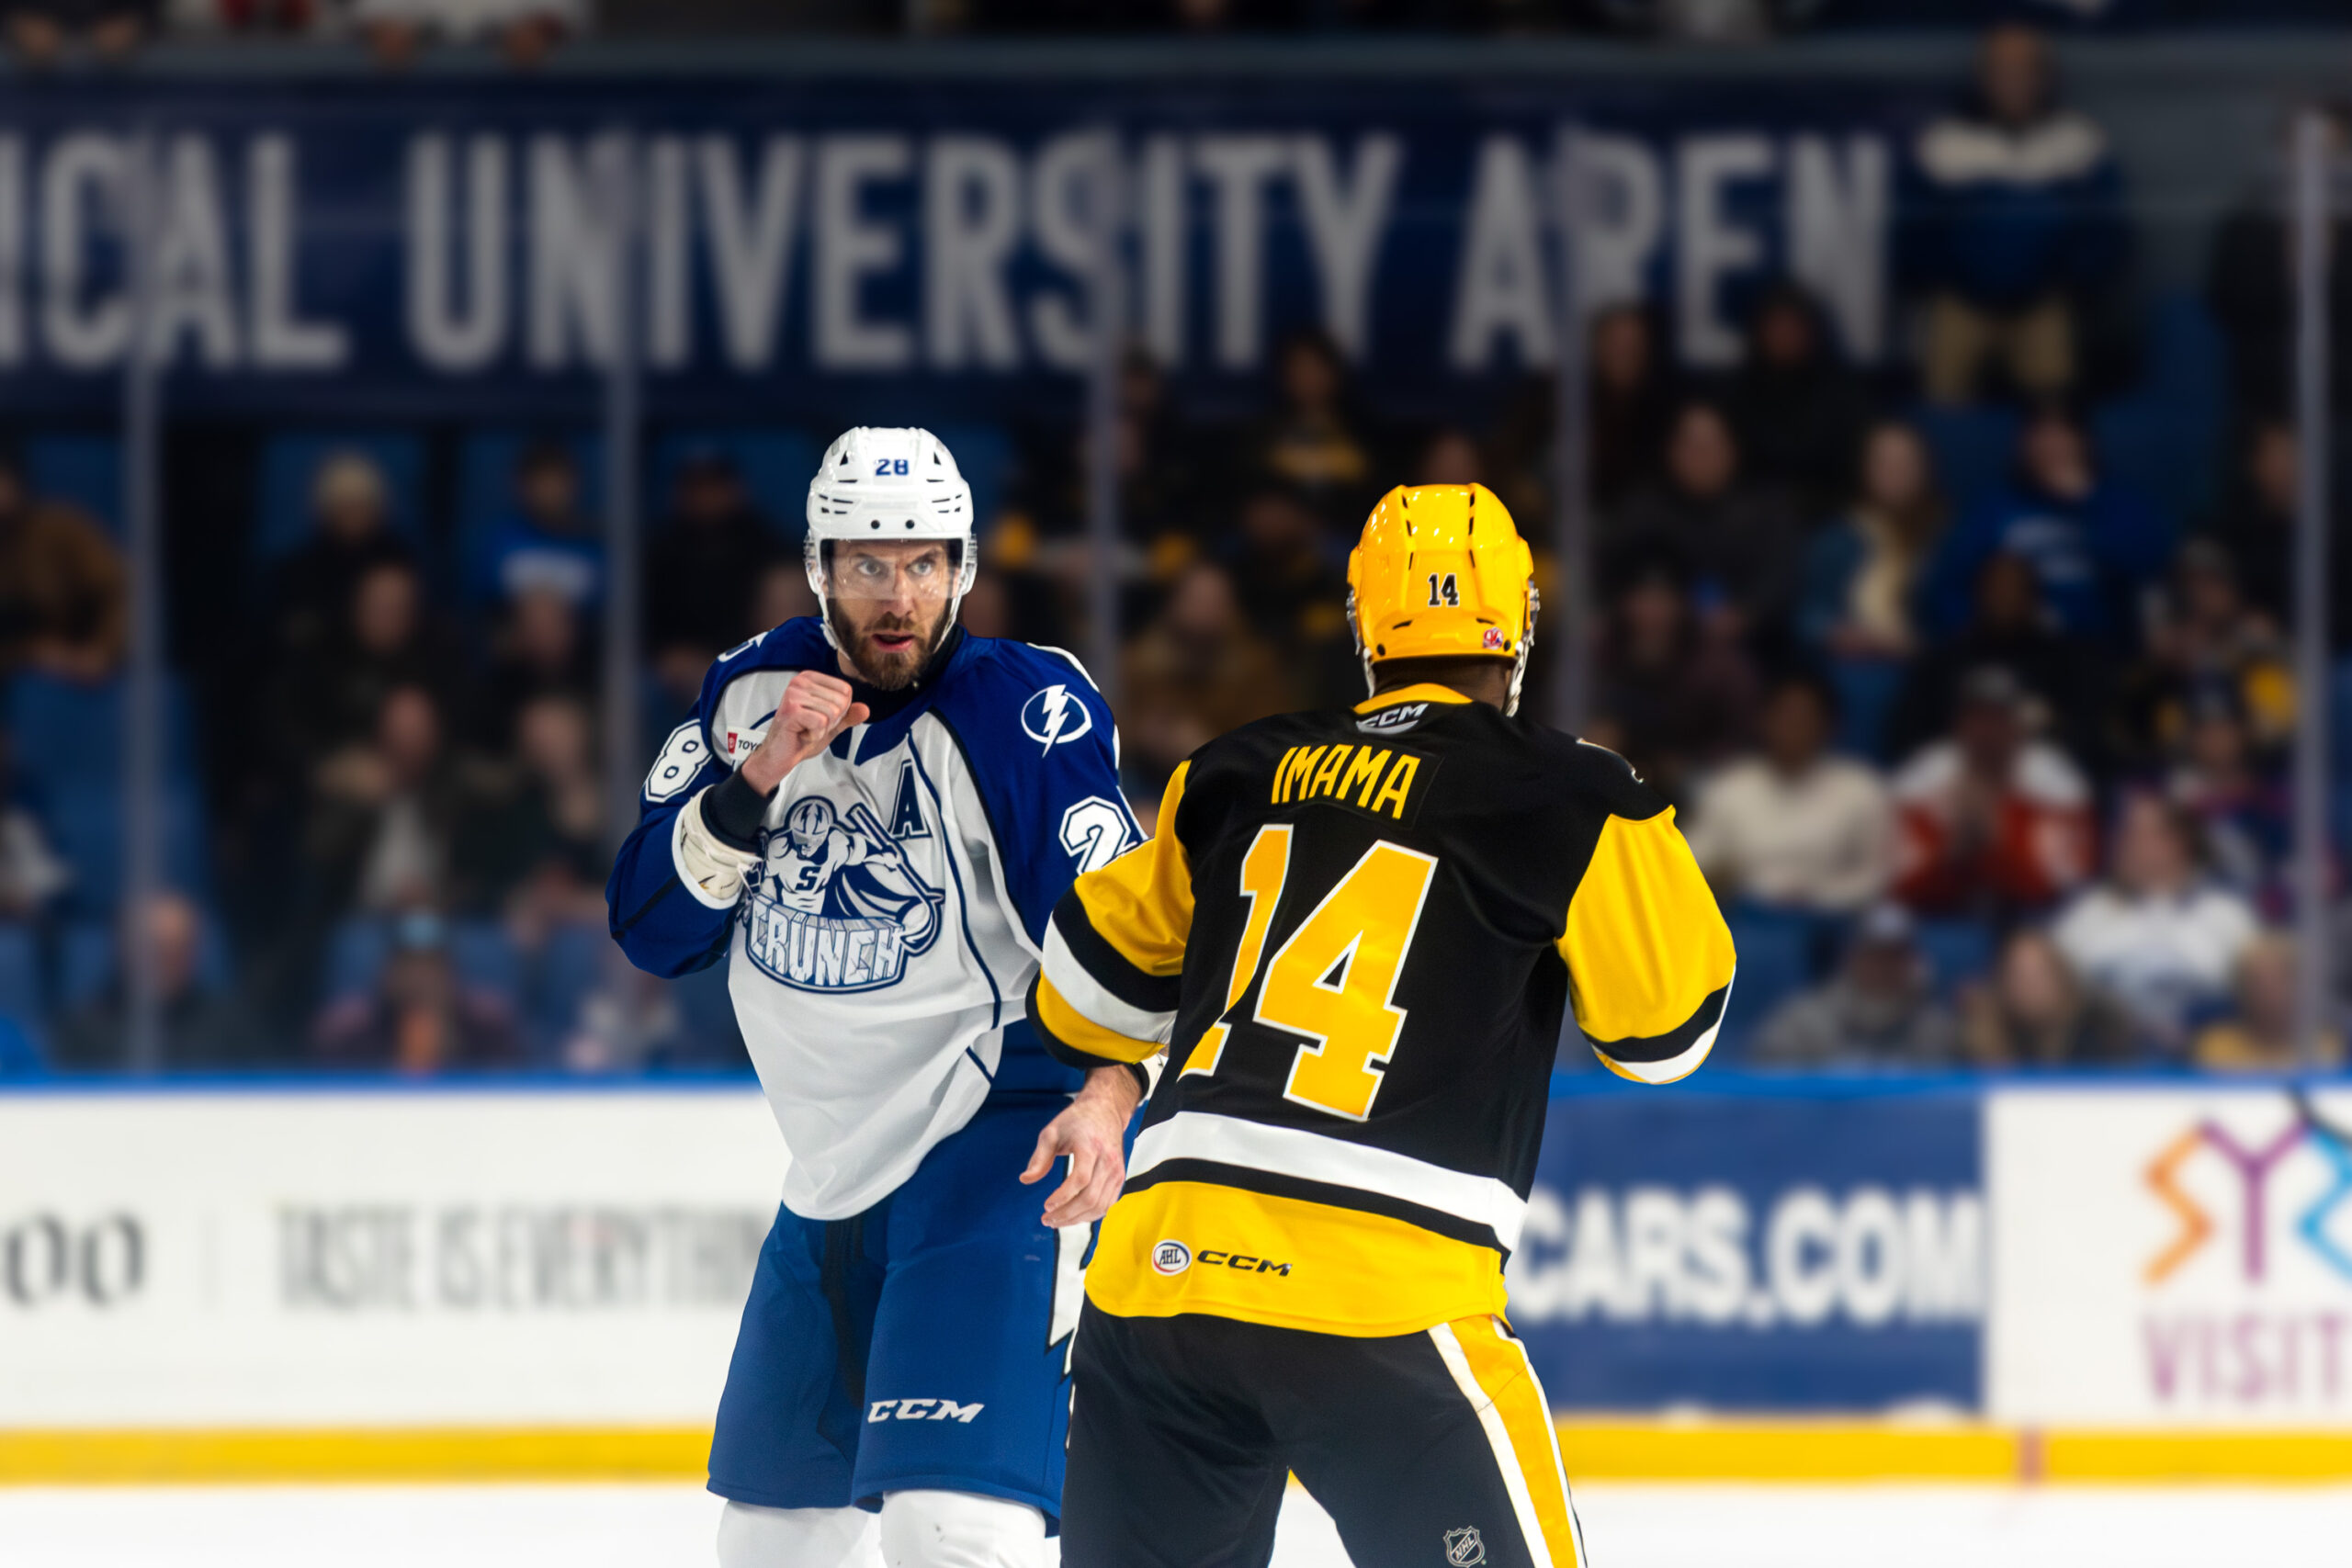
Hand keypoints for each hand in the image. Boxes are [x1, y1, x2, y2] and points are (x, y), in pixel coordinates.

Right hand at [739, 670, 868, 794]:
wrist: (781, 755)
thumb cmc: (801, 736)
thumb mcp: (832, 725)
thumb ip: (849, 716)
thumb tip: (865, 709)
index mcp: (810, 678)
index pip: (846, 690)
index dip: (840, 712)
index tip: (820, 718)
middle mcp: (800, 681)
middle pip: (841, 701)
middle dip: (831, 721)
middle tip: (811, 726)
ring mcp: (794, 694)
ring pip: (832, 712)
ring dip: (822, 729)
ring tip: (806, 729)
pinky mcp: (791, 710)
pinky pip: (821, 722)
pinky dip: (815, 735)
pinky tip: (802, 734)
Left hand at [1021, 1066, 1142, 1228]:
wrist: (1106, 1110)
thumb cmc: (1076, 1121)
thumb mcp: (1052, 1132)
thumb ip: (1039, 1157)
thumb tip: (1025, 1179)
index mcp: (1091, 1146)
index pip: (1080, 1179)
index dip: (1063, 1197)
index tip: (1046, 1206)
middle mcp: (1108, 1160)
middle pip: (1090, 1197)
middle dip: (1067, 1214)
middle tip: (1046, 1220)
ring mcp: (1117, 1170)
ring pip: (1100, 1205)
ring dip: (1077, 1219)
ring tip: (1057, 1221)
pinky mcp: (1120, 1177)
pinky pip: (1108, 1204)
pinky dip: (1090, 1215)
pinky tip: (1074, 1216)